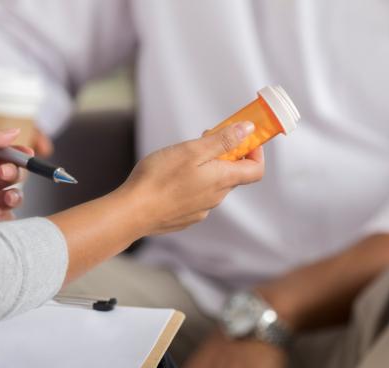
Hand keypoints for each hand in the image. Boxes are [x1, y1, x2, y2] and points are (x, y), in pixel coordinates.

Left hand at [0, 129, 31, 226]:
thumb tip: (14, 131)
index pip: (4, 156)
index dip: (18, 155)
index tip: (28, 155)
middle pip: (13, 175)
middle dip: (12, 174)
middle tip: (0, 175)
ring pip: (13, 196)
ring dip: (13, 195)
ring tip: (2, 199)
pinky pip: (7, 217)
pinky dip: (5, 214)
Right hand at [121, 122, 264, 234]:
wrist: (132, 212)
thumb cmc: (159, 178)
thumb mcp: (192, 150)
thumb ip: (223, 140)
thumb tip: (248, 130)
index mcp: (222, 180)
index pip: (256, 169)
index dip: (255, 151)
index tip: (243, 138)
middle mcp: (216, 198)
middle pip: (232, 174)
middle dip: (224, 154)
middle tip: (204, 138)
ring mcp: (201, 209)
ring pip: (213, 185)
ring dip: (206, 168)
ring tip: (181, 158)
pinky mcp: (186, 216)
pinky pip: (197, 196)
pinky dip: (192, 183)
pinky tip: (171, 178)